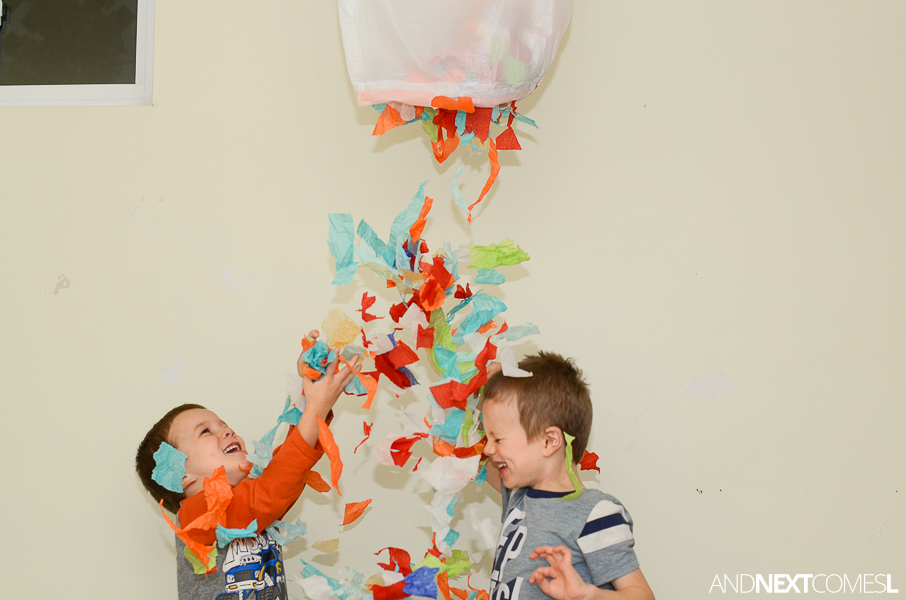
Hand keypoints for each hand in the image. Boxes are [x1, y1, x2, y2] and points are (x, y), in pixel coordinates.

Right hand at [294, 330, 360, 447]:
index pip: (332, 365)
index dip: (335, 356)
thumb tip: (308, 363)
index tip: (337, 348)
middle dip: (352, 362)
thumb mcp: (307, 384)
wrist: (318, 410)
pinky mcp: (340, 391)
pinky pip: (348, 382)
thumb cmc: (312, 398)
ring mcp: (339, 387)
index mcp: (327, 380)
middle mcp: (335, 383)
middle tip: (357, 355)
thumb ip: (308, 373)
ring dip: (355, 370)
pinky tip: (355, 374)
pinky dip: (352, 377)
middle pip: (346, 370)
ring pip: (350, 377)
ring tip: (360, 363)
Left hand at [529, 546, 589, 599]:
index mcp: (552, 572)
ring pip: (554, 551)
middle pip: (547, 555)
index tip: (531, 581)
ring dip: (545, 549)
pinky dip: (561, 548)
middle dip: (538, 553)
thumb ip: (540, 581)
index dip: (534, 573)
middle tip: (531, 556)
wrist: (574, 598)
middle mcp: (556, 566)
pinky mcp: (568, 564)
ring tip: (537, 551)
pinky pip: (567, 552)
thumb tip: (535, 574)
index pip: (541, 568)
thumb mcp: (547, 588)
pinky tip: (554, 550)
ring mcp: (562, 564)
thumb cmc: (563, 593)